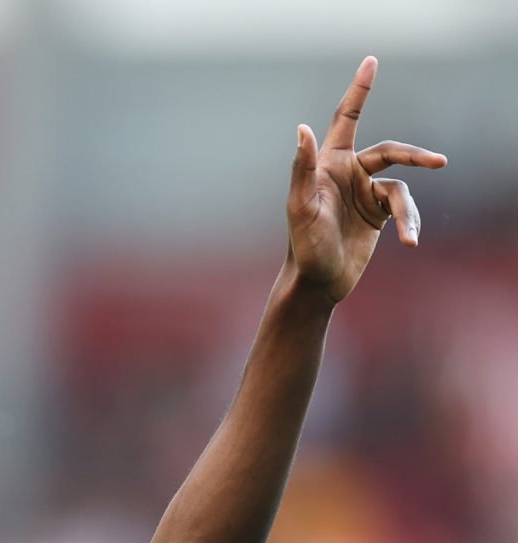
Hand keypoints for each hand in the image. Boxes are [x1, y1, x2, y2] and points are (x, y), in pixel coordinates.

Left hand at [287, 57, 445, 301]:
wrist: (318, 283)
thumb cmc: (304, 246)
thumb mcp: (301, 208)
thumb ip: (303, 168)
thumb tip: (303, 128)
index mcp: (328, 165)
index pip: (347, 120)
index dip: (359, 91)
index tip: (372, 62)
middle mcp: (348, 174)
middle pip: (389, 152)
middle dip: (414, 156)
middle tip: (439, 162)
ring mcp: (364, 193)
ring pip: (400, 188)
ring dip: (406, 213)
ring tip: (407, 237)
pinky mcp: (377, 213)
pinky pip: (403, 209)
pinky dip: (409, 223)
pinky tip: (410, 241)